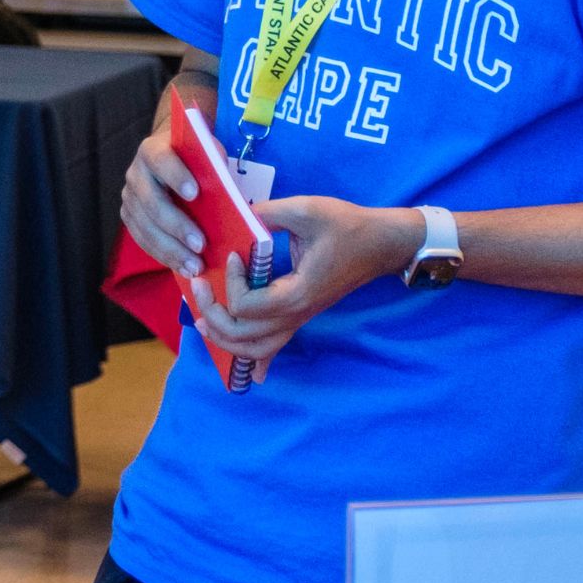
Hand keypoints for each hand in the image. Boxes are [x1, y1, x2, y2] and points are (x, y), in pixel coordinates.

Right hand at [122, 91, 211, 278]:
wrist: (172, 159)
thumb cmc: (197, 158)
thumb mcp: (208, 155)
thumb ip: (214, 169)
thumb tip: (233, 202)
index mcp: (154, 150)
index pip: (161, 161)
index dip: (176, 176)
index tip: (195, 194)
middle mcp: (136, 173)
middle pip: (151, 201)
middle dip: (176, 226)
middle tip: (200, 245)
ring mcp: (129, 197)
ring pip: (145, 227)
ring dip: (170, 249)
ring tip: (194, 266)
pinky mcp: (129, 217)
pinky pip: (142, 240)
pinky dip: (163, 256)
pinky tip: (183, 268)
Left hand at [186, 194, 421, 382]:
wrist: (383, 243)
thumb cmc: (349, 226)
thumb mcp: (308, 210)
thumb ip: (269, 213)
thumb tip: (239, 215)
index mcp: (297, 293)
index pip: (246, 306)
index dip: (230, 283)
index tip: (233, 255)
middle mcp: (297, 313)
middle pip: (244, 336)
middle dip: (213, 316)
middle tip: (199, 287)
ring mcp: (300, 318)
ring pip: (257, 350)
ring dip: (226, 341)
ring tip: (204, 323)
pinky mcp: (302, 315)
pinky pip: (277, 348)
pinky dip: (257, 360)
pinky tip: (250, 373)